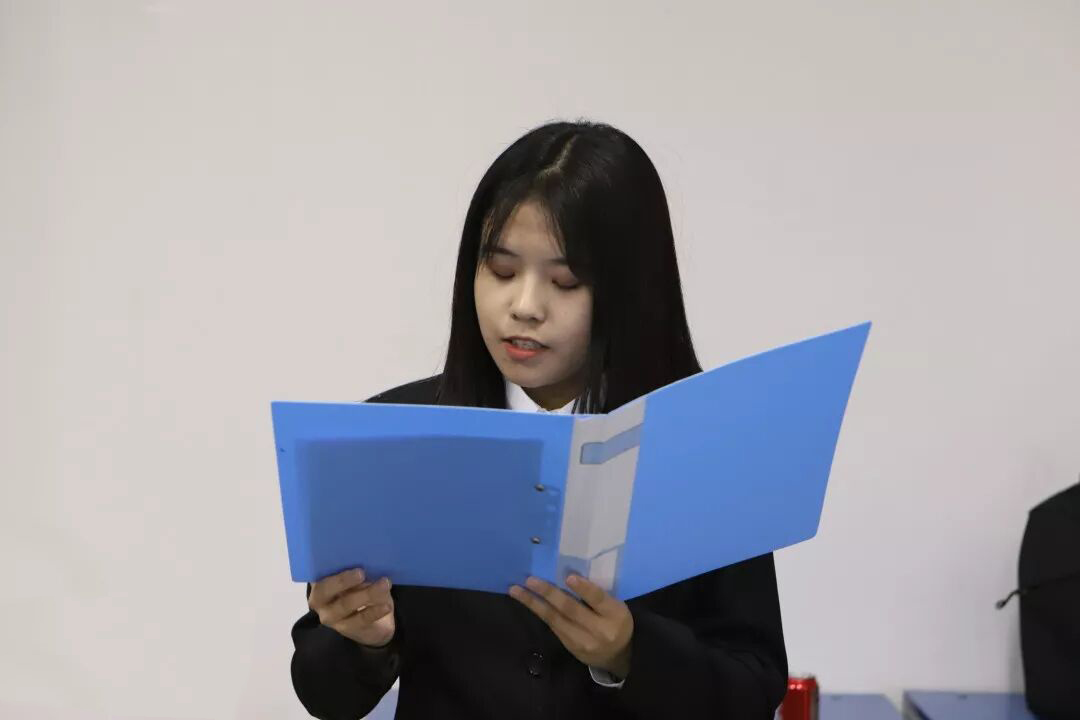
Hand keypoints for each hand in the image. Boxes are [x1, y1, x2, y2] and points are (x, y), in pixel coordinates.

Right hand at [309, 568, 395, 647]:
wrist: (372, 620)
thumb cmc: (360, 589)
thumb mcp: (357, 578)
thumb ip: (356, 570)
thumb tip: (366, 561)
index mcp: (319, 582)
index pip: (317, 574)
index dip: (327, 567)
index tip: (343, 562)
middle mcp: (319, 601)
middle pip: (326, 590)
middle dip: (343, 580)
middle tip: (361, 572)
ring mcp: (332, 617)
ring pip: (345, 605)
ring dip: (366, 593)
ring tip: (384, 584)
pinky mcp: (347, 629)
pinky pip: (360, 619)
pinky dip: (375, 611)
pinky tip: (386, 606)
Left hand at [509, 574, 632, 677]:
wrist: (619, 657)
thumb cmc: (616, 622)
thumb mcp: (616, 607)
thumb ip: (597, 596)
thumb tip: (567, 574)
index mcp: (616, 615)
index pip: (599, 599)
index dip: (584, 588)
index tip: (568, 576)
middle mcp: (599, 630)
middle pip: (571, 609)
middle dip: (549, 593)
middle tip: (530, 580)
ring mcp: (582, 641)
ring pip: (555, 619)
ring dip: (534, 603)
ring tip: (516, 590)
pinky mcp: (570, 647)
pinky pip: (553, 627)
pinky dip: (540, 612)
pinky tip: (528, 602)